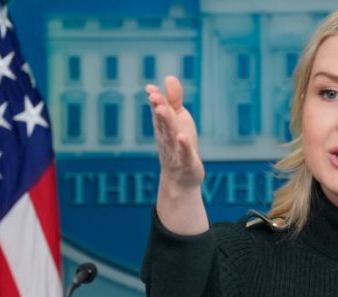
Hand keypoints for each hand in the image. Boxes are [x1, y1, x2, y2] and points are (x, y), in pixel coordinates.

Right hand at [146, 76, 202, 190]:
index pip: (159, 111)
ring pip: (170, 135)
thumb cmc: (178, 144)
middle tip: (154, 96)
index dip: (156, 100)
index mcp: (164, 125)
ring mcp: (176, 150)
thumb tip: (169, 77)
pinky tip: (182, 137)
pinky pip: (184, 153)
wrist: (180, 178)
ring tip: (162, 110)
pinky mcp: (187, 162)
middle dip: (159, 109)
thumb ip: (174, 100)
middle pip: (163, 121)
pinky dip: (183, 146)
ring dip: (166, 123)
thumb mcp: (178, 119)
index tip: (150, 89)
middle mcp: (167, 137)